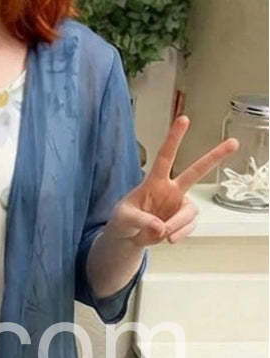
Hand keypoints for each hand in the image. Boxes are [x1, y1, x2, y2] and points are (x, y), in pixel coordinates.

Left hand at [105, 115, 239, 246]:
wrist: (127, 239)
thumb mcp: (122, 219)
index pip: (165, 156)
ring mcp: (179, 205)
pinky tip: (169, 239)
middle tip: (234, 142)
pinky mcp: (183, 220)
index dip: (174, 138)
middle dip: (215, 157)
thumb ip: (140, 221)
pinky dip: (180, 233)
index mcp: (154, 181)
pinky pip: (189, 226)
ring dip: (177, 224)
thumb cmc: (122, 221)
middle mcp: (171, 189)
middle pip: (196, 171)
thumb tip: (161, 228)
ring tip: (162, 235)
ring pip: (190, 210)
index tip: (184, 119)